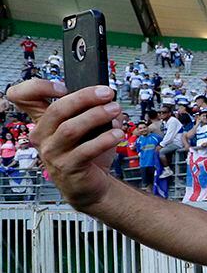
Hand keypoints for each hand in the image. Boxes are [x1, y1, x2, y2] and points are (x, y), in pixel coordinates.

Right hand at [6, 81, 121, 209]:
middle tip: (107, 93)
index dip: (37, 87)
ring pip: (70, 129)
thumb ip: (93, 111)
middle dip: (85, 97)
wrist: (91, 185)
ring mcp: (52, 153)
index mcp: (43, 121)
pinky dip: (104, 139)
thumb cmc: (88, 153)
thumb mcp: (87, 128)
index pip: (23, 97)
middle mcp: (42, 135)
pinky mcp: (67, 167)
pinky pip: (85, 150)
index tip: (63, 87)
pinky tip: (118, 134)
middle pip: (57, 109)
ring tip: (115, 110)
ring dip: (96, 116)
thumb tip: (109, 101)